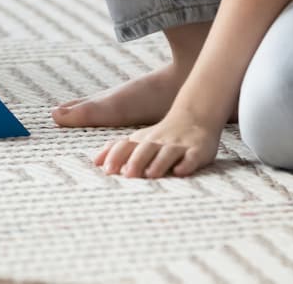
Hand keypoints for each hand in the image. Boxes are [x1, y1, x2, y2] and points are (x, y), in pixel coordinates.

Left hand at [95, 106, 226, 178]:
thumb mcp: (138, 139)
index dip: (116, 156)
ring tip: (151, 174)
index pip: (126, 145)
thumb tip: (95, 162)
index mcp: (142, 140)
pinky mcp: (197, 151)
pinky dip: (186, 164)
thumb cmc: (160, 136)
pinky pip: (192, 157)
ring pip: (167, 152)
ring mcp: (178, 145)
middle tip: (127, 175)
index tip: (106, 169)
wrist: (194, 117)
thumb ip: (118, 150)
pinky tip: (180, 171)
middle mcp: (158, 142)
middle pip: (145, 149)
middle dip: (136, 161)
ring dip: (158, 163)